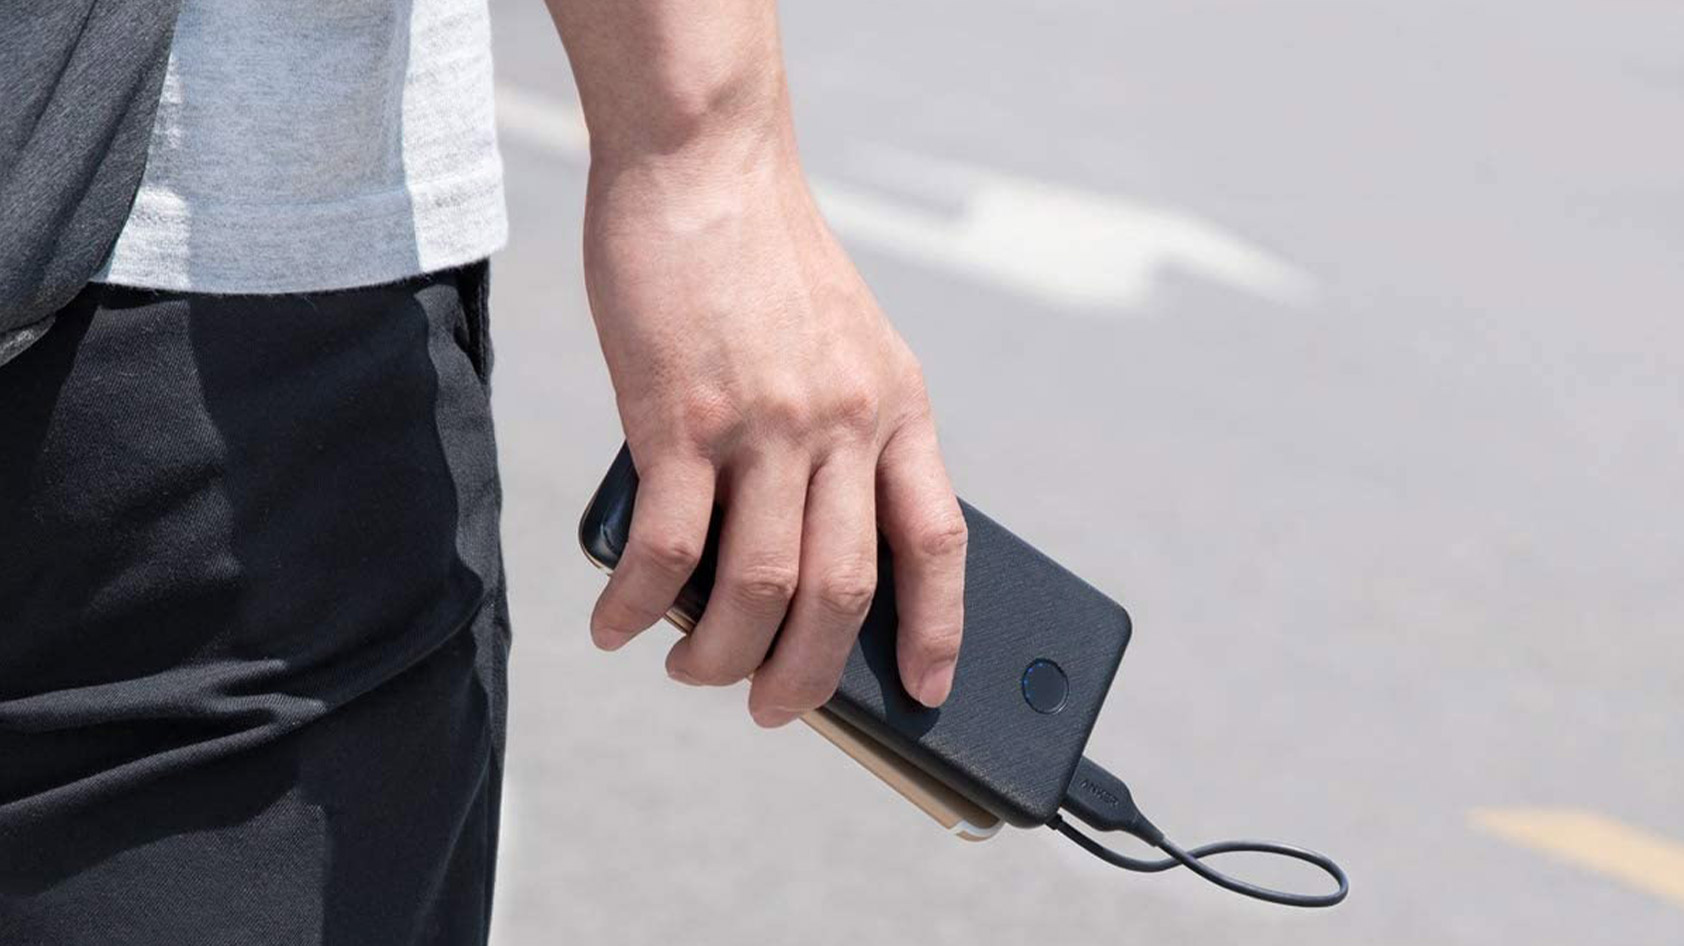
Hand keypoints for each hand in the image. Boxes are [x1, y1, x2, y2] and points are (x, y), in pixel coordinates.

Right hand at [582, 135, 966, 727]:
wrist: (703, 164)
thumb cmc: (763, 261)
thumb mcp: (846, 341)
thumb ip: (844, 434)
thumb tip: (796, 547)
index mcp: (896, 407)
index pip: (939, 539)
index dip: (939, 627)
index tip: (928, 690)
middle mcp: (842, 423)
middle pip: (845, 590)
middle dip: (809, 676)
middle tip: (773, 708)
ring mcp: (764, 424)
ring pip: (760, 587)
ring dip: (721, 655)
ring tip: (693, 670)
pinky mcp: (680, 418)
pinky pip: (666, 548)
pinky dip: (639, 605)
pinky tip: (617, 626)